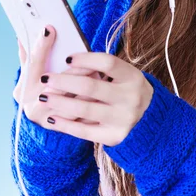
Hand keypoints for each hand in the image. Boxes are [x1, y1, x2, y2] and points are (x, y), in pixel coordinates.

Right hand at [13, 25, 104, 129]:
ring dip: (89, 83)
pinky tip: (103, 88)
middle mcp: (34, 107)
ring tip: (100, 73)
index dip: (41, 46)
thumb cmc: (36, 91)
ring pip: (75, 99)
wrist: (43, 120)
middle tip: (90, 58)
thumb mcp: (30, 74)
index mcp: (23, 91)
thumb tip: (24, 34)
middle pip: (58, 83)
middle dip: (76, 69)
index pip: (33, 64)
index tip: (50, 29)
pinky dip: (95, 100)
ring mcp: (50, 119)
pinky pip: (85, 114)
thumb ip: (29, 56)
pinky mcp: (67, 128)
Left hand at [18, 29, 154, 146]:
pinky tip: (52, 117)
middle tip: (45, 78)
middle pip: (91, 87)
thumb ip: (102, 68)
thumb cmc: (128, 91)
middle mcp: (130, 98)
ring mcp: (123, 119)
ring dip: (59, 102)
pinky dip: (65, 124)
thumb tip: (68, 61)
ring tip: (43, 97)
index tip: (67, 58)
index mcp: (133, 77)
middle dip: (63, 82)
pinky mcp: (114, 136)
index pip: (107, 63)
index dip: (85, 59)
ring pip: (84, 109)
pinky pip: (84, 131)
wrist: (151, 121)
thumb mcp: (125, 75)